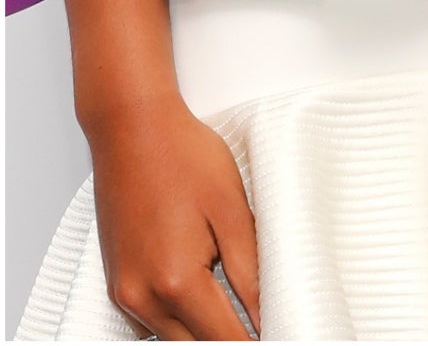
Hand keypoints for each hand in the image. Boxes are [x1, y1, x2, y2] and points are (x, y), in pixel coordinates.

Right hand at [87, 92, 258, 339]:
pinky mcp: (117, 282)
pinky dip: (179, 318)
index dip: (256, 340)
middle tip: (264, 322)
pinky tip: (205, 295)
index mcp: (175, 282)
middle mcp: (141, 297)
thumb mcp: (232, 211)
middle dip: (231, 339)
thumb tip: (268, 312)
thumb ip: (249, 270)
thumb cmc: (183, 157)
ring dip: (204, 330)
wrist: (132, 130)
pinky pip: (152, 320)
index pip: (224, 339)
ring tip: (240, 308)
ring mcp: (124, 292)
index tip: (283, 333)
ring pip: (171, 337)